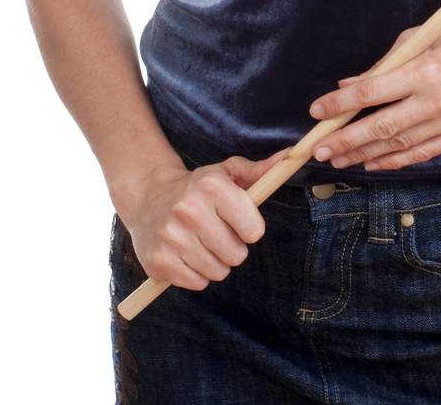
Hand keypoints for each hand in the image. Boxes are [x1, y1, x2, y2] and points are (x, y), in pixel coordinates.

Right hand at [115, 149, 289, 291]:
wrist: (149, 197)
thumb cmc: (198, 187)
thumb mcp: (227, 172)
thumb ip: (260, 171)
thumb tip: (291, 156)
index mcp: (211, 186)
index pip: (254, 230)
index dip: (250, 228)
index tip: (238, 220)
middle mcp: (190, 211)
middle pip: (237, 255)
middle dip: (233, 247)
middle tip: (217, 233)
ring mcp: (172, 238)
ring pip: (218, 272)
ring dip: (215, 262)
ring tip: (202, 243)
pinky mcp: (159, 262)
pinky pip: (198, 283)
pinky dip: (197, 274)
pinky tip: (187, 254)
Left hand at [306, 3, 440, 172]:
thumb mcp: (420, 37)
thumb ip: (385, 65)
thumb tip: (349, 85)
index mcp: (424, 69)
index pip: (371, 92)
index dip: (340, 105)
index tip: (317, 111)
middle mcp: (438, 99)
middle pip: (381, 126)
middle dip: (345, 140)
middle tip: (319, 150)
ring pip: (400, 144)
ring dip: (366, 154)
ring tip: (340, 160)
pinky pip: (424, 152)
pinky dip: (397, 159)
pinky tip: (375, 162)